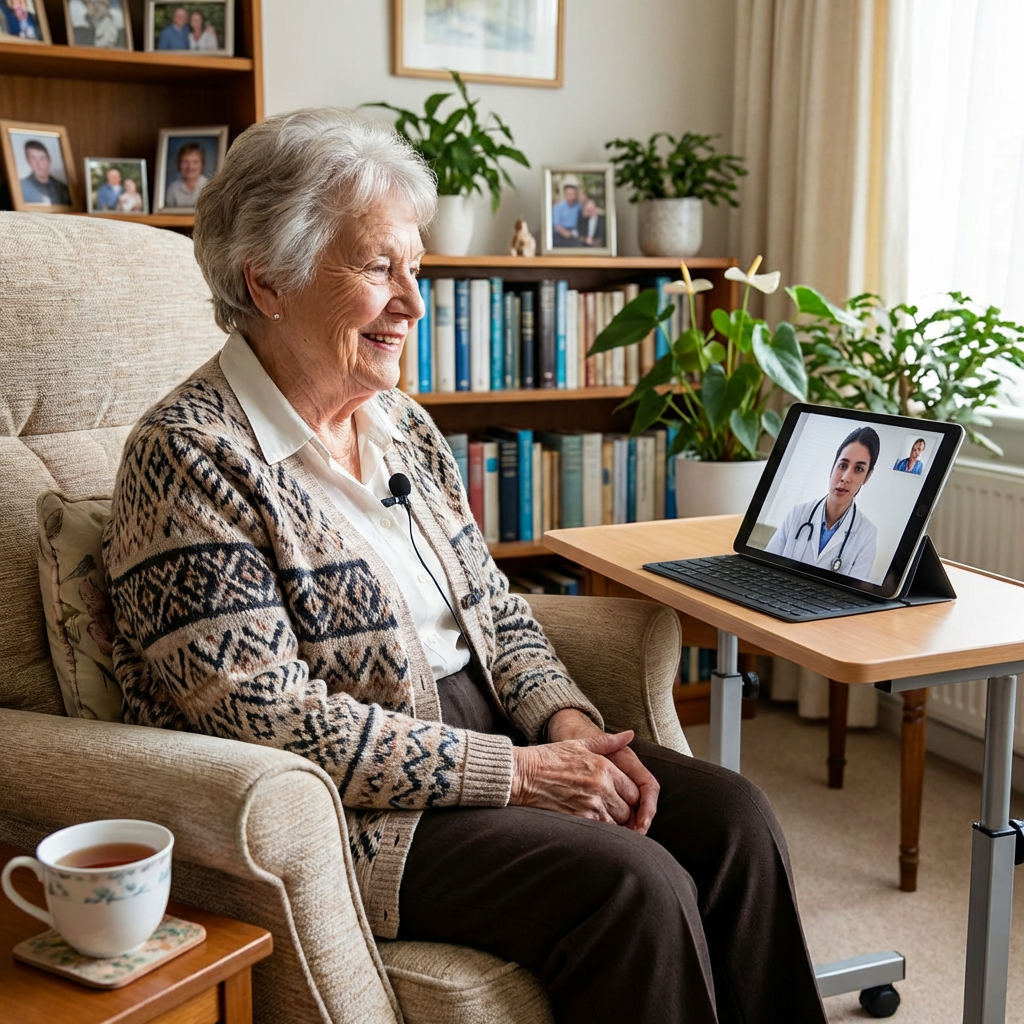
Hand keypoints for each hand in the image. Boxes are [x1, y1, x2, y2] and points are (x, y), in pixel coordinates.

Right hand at [511, 731, 639, 825]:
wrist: (522, 774)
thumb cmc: (549, 758)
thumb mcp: (579, 744)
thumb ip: (607, 742)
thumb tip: (629, 734)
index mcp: (604, 767)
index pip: (635, 790)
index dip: (632, 797)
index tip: (624, 798)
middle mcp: (601, 787)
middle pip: (629, 809)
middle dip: (625, 811)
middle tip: (615, 809)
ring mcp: (590, 805)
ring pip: (618, 823)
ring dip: (614, 822)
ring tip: (603, 816)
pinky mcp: (578, 820)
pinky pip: (602, 831)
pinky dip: (602, 830)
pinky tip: (593, 823)